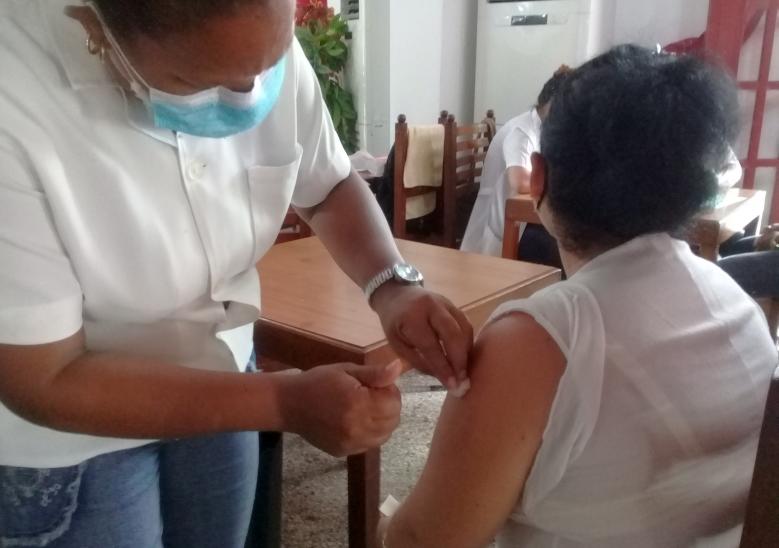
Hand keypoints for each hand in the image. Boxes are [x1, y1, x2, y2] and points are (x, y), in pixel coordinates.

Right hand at [277, 361, 401, 456]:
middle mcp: (357, 427)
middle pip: (393, 420)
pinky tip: (356, 420)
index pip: (394, 402)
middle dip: (388, 406)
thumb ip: (374, 373)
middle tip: (370, 395)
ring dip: (382, 421)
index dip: (389, 391)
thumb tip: (398, 368)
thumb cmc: (318, 382)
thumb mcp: (346, 370)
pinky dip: (370, 433)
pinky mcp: (344, 452)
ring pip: (385, 435)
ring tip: (364, 408)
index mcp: (358, 404)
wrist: (289, 404)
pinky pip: (370, 444)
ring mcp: (350, 443)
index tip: (375, 384)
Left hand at [371, 284, 473, 388]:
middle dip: (460, 360)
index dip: (443, 366)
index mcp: (411, 317)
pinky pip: (465, 324)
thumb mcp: (397, 344)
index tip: (452, 385)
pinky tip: (465, 357)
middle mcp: (431, 307)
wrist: (397, 293)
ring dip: (467, 352)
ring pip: (464, 328)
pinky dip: (467, 342)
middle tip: (463, 381)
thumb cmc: (394, 322)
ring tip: (465, 372)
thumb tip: (443, 377)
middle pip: (453, 334)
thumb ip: (418, 360)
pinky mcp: (454, 304)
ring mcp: (445, 303)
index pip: (431, 345)